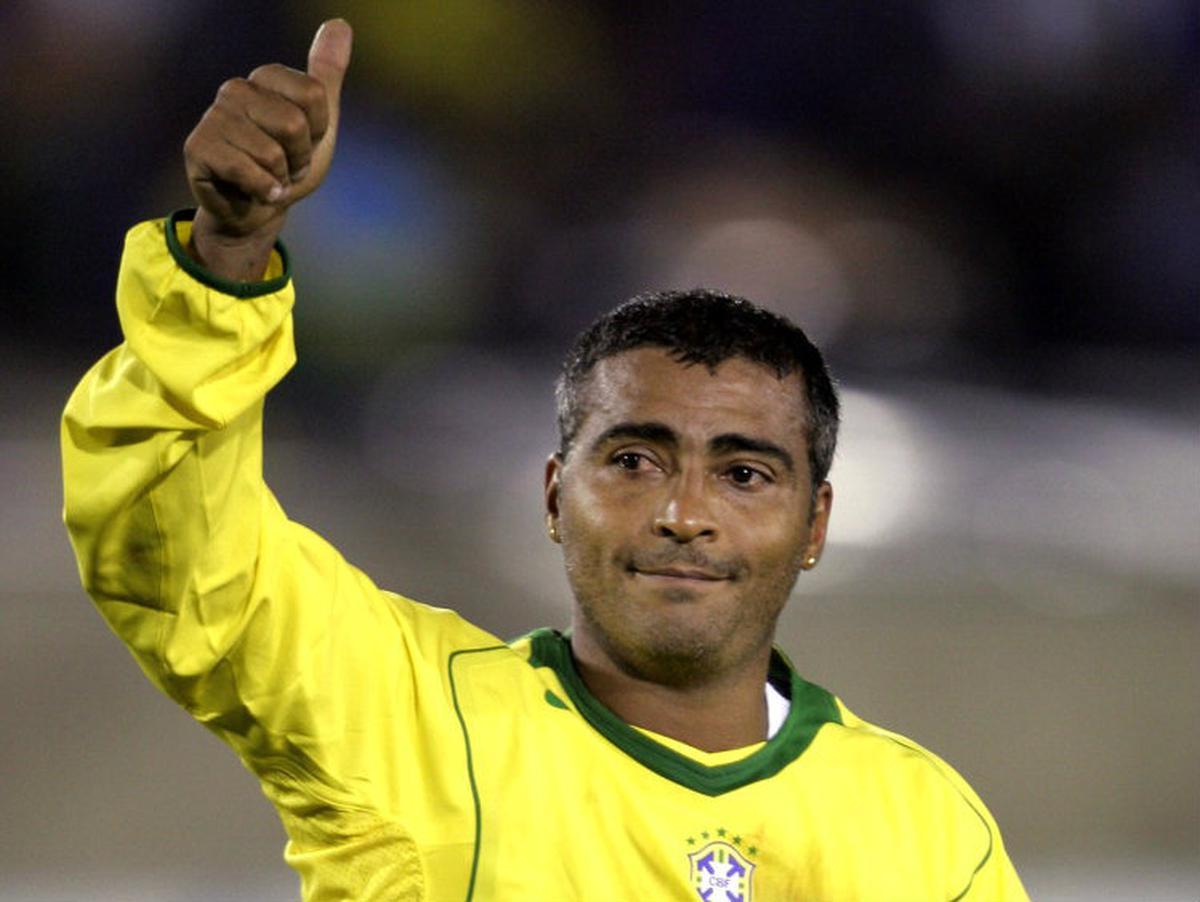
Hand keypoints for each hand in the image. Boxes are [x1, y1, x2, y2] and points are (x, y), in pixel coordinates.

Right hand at [183, 19, 351, 279]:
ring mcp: (214, 117)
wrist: (260, 211)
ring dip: (280, 178)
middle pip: (294, 125)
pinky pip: (250, 172)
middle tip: (284, 166)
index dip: (317, 132)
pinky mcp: (199, 149)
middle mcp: (236, 90)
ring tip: (266, 177)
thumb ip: (327, 74)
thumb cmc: (288, 165)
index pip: (314, 96)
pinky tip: (254, 191)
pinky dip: (264, 191)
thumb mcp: (319, 122)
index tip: (303, 144)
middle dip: (299, 159)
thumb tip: (339, 22)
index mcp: (265, 79)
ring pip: (273, 153)